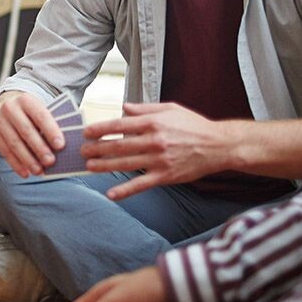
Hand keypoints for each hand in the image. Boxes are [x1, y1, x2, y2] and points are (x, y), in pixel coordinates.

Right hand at [0, 91, 65, 177]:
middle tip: (51, 162)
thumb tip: (60, 147)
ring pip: (14, 143)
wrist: (6, 103)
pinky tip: (26, 173)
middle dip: (39, 148)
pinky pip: (5, 152)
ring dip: (27, 159)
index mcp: (26, 100)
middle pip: (26, 130)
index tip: (60, 145)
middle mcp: (9, 108)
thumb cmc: (31, 112)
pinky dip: (16, 164)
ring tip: (39, 171)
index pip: (40, 115)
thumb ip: (49, 124)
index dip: (51, 130)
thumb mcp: (39, 110)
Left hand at [81, 102, 231, 199]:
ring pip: (126, 164)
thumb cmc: (194, 125)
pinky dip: (125, 190)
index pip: (120, 125)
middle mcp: (154, 140)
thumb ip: (145, 108)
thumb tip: (123, 107)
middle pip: (118, 145)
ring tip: (89, 167)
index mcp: (154, 122)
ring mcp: (159, 160)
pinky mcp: (166, 176)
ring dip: (105, 166)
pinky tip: (111, 194)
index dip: (100, 129)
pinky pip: (141, 184)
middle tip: (82, 151)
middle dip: (97, 149)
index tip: (86, 133)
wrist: (219, 145)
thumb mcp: (170, 109)